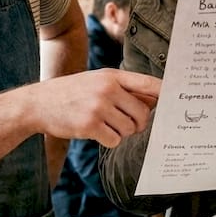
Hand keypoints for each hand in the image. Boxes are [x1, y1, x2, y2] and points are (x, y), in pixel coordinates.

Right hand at [23, 68, 159, 147]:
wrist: (39, 103)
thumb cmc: (72, 93)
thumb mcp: (97, 81)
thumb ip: (124, 89)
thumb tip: (155, 101)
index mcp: (112, 76)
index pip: (148, 83)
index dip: (165, 94)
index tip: (176, 102)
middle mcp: (107, 89)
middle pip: (143, 113)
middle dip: (138, 124)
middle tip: (126, 124)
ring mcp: (98, 107)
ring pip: (129, 129)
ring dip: (121, 132)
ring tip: (105, 125)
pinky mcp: (90, 125)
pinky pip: (114, 140)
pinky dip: (109, 140)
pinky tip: (96, 132)